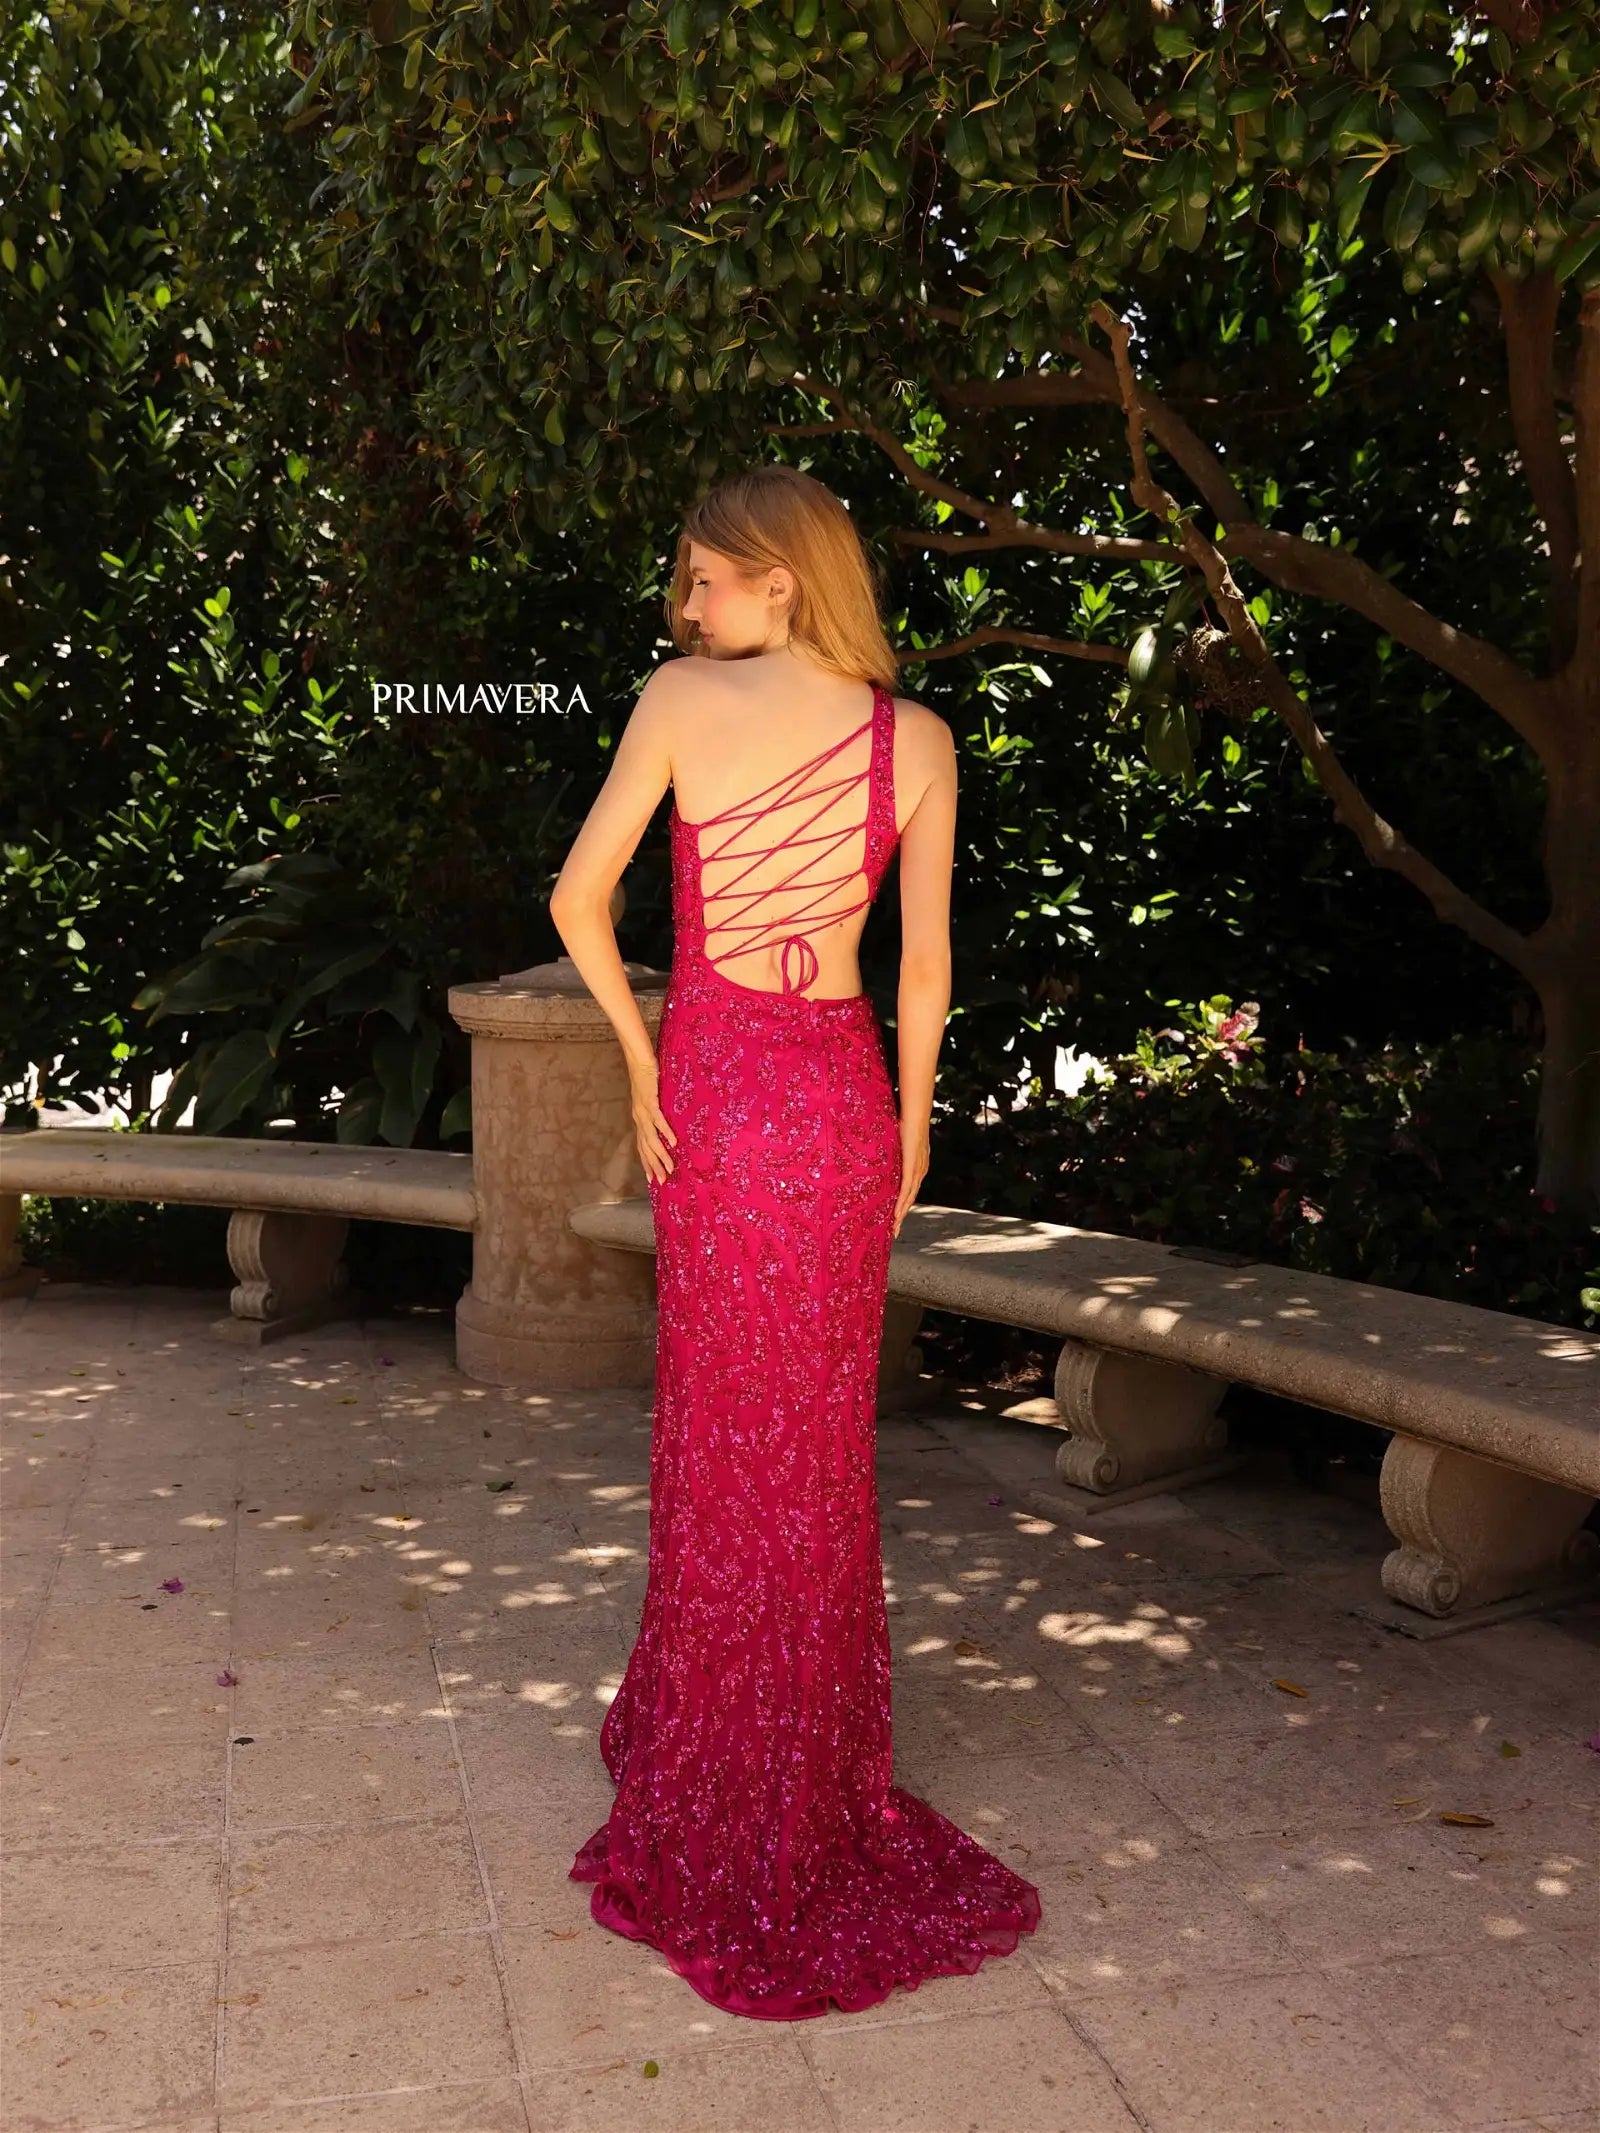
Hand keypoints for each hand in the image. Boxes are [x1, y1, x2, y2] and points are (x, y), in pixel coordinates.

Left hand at [629, 1054, 677, 1184]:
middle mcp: (639, 1118)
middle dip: (654, 1166)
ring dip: (660, 1154)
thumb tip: (669, 1124)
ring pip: (651, 1139)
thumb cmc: (647, 1077)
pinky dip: (665, 1132)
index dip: (647, 1163)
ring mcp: (643, 1111)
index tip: (652, 1179)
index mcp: (639, 1119)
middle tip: (662, 1181)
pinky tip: (673, 1142)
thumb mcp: (651, 1098)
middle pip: (646, 1148)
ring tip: (670, 1167)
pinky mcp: (650, 1101)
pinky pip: (658, 1120)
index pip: (642, 1147)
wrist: (639, 1059)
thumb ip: (657, 1112)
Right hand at [891, 1123, 927, 1237]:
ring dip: (901, 1214)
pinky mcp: (912, 1166)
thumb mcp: (897, 1141)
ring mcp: (917, 1170)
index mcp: (918, 1166)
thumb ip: (891, 1150)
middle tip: (894, 1231)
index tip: (895, 1218)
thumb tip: (878, 1149)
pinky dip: (901, 1203)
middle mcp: (920, 1171)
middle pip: (910, 1199)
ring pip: (908, 1198)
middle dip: (902, 1216)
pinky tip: (896, 1214)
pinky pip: (906, 1189)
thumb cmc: (906, 1122)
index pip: (910, 1190)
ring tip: (893, 1227)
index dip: (903, 1205)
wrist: (916, 1113)